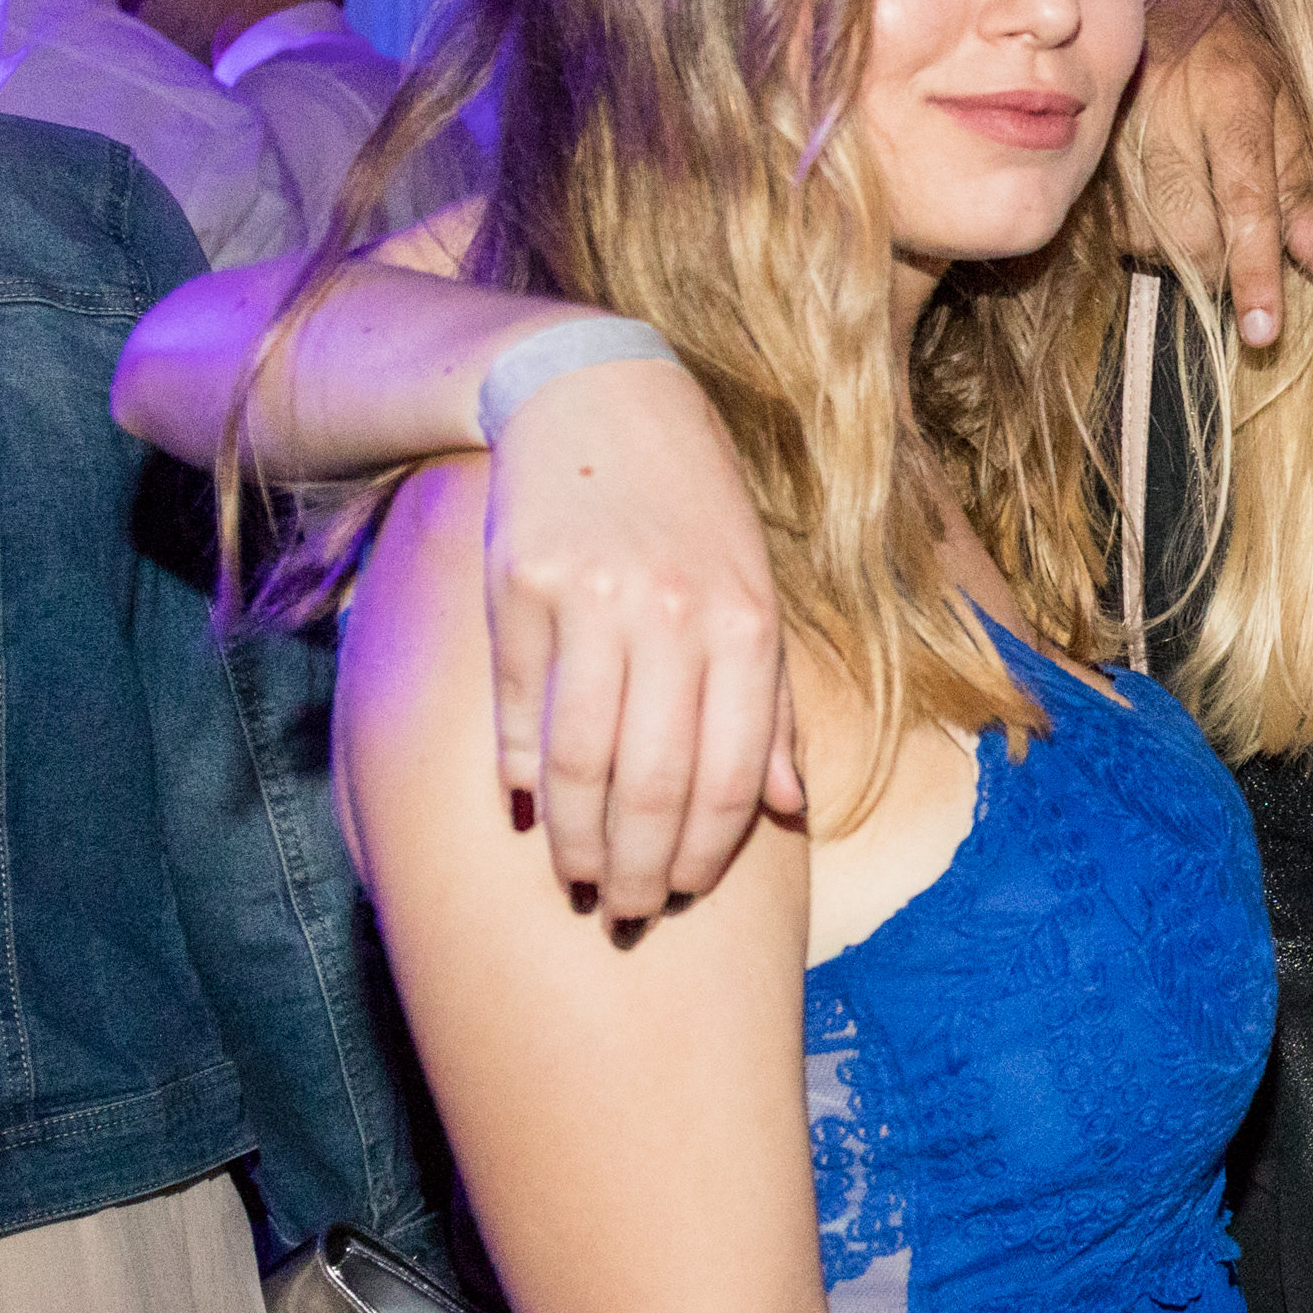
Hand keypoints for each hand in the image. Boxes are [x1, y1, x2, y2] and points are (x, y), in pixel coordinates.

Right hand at [486, 355, 801, 921]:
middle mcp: (678, 618)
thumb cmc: (690, 512)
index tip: (682, 894)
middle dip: (637, 864)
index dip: (705, 849)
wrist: (600, 399)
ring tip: (573, 879)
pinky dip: (523, 770)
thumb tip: (790, 809)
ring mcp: (598, 603)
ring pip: (582, 760)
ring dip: (575, 838)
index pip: (731, 773)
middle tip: (622, 913)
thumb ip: (770, 703)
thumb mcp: (753, 593)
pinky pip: (522, 707)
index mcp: (747, 625)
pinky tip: (526, 809)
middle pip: (656, 781)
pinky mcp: (522, 587)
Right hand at [1117, 0, 1312, 348]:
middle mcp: (1166, 111)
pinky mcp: (1079, 149)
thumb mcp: (1289, 105)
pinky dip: (1146, 235)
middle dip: (1223, 266)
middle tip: (1240, 248)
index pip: (1246, 200)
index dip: (1256, 271)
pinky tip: (1161, 200)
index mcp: (1231, 94)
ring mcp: (1112, 129)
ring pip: (1149, 240)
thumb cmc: (1236, 53)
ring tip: (1198, 203)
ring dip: (1182, 250)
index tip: (1264, 331)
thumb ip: (1306, 188)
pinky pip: (1113, 227)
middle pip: (1193, 234)